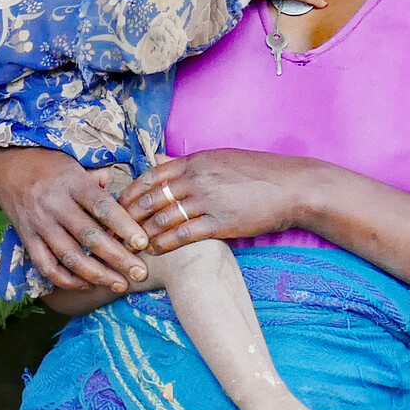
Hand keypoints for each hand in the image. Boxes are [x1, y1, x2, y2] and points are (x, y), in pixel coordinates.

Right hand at [0, 146, 147, 292]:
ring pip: (69, 256)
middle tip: (140, 273)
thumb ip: (100, 180)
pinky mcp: (26, 238)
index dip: (123, 226)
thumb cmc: (49, 164)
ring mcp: (39, 224)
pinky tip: (87, 285)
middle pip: (89, 236)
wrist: (5, 166)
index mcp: (72, 182)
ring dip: (97, 275)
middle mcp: (55, 204)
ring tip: (119, 285)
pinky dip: (66, 280)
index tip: (143, 243)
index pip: (102, 206)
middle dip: (118, 258)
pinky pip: (46, 265)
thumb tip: (123, 195)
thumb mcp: (75, 162)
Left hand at [119, 150, 313, 254]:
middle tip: (115, 229)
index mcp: (196, 160)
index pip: (151, 175)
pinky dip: (165, 243)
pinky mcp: (221, 222)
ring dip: (143, 232)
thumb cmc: (258, 173)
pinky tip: (155, 250)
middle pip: (151, 197)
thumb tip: (158, 159)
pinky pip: (183, 234)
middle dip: (129, 215)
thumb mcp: (220, 159)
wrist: (294, 186)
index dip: (130, 192)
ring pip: (163, 217)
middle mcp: (198, 178)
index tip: (117, 205)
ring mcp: (209, 200)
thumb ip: (187, 163)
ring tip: (131, 244)